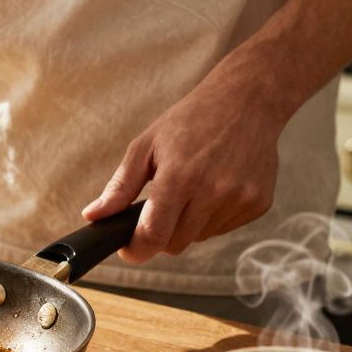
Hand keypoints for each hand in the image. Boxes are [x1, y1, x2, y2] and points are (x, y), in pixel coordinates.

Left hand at [81, 70, 285, 261]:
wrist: (246, 101)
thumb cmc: (190, 120)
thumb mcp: (146, 146)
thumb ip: (120, 186)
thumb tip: (93, 215)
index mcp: (180, 176)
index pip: (154, 235)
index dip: (137, 250)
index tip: (129, 249)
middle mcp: (213, 191)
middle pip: (176, 244)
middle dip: (161, 234)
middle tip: (159, 208)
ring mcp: (240, 199)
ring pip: (200, 237)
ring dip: (188, 224)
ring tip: (192, 187)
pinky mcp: (258, 203)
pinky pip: (224, 228)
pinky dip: (212, 217)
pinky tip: (215, 186)